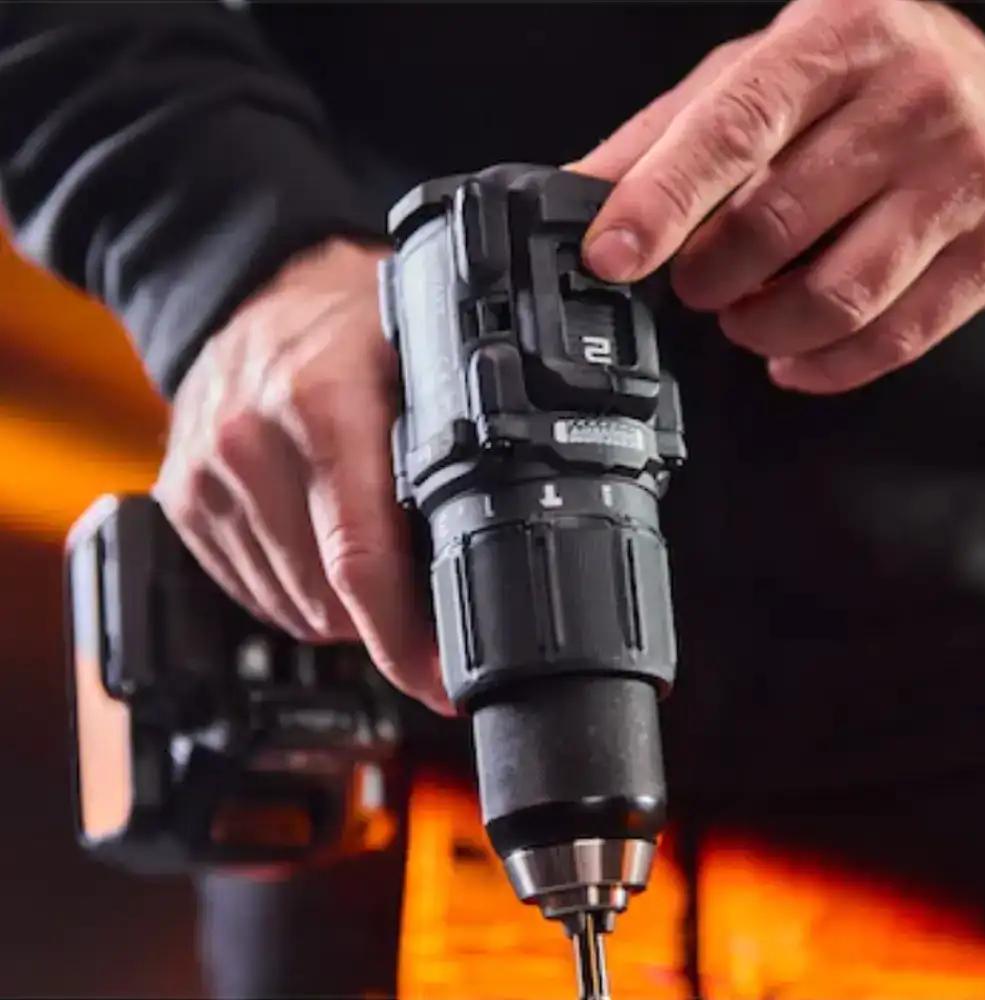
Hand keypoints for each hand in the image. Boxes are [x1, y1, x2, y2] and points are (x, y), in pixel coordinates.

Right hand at [155, 238, 451, 714]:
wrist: (256, 290)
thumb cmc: (348, 323)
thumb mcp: (423, 361)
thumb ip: (452, 448)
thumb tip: (490, 553)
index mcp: (320, 406)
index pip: (358, 560)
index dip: (405, 641)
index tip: (442, 682)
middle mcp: (250, 446)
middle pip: (326, 601)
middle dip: (385, 623)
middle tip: (426, 604)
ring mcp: (208, 478)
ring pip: (290, 608)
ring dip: (341, 610)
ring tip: (372, 561)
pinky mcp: (183, 502)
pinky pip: (251, 593)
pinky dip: (297, 593)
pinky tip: (322, 549)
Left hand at [574, 0, 984, 392]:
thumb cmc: (860, 79)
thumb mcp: (755, 77)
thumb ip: (663, 138)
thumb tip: (576, 197)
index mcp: (833, 44)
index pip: (732, 132)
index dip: (660, 203)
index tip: (610, 255)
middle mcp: (908, 104)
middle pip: (774, 226)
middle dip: (707, 278)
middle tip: (695, 281)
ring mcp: (959, 181)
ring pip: (833, 299)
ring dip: (761, 329)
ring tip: (745, 314)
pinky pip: (889, 342)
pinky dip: (821, 367)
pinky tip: (794, 355)